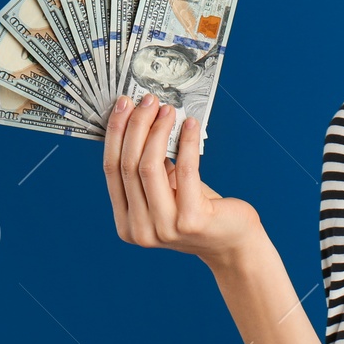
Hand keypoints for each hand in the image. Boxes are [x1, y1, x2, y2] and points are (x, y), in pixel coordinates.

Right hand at [102, 92, 262, 267]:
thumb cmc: (199, 211)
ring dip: (158, 131)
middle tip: (147, 101)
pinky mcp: (192, 220)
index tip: (122, 107)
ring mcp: (164, 228)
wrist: (232, 242)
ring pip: (150, 166)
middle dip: (136, 126)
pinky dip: (187, 142)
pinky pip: (186, 170)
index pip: (111, 170)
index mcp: (126, 223)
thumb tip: (142, 120)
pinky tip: (190, 125)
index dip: (115, 134)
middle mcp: (140, 230)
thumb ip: (150, 168)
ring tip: (168, 110)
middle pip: (128, 165)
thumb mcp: (166, 191)